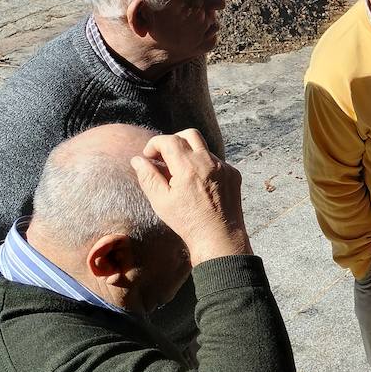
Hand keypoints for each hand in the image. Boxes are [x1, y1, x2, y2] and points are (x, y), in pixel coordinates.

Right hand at [131, 129, 251, 265]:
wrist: (219, 237)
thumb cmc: (188, 222)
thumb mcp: (160, 201)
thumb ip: (147, 177)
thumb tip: (137, 159)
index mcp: (188, 167)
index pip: (168, 140)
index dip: (154, 144)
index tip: (149, 156)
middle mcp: (208, 162)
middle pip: (189, 134)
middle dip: (173, 140)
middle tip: (165, 156)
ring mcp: (224, 167)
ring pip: (204, 148)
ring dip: (190, 155)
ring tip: (181, 175)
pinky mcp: (234, 174)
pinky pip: (217, 161)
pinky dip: (204, 166)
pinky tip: (199, 185)